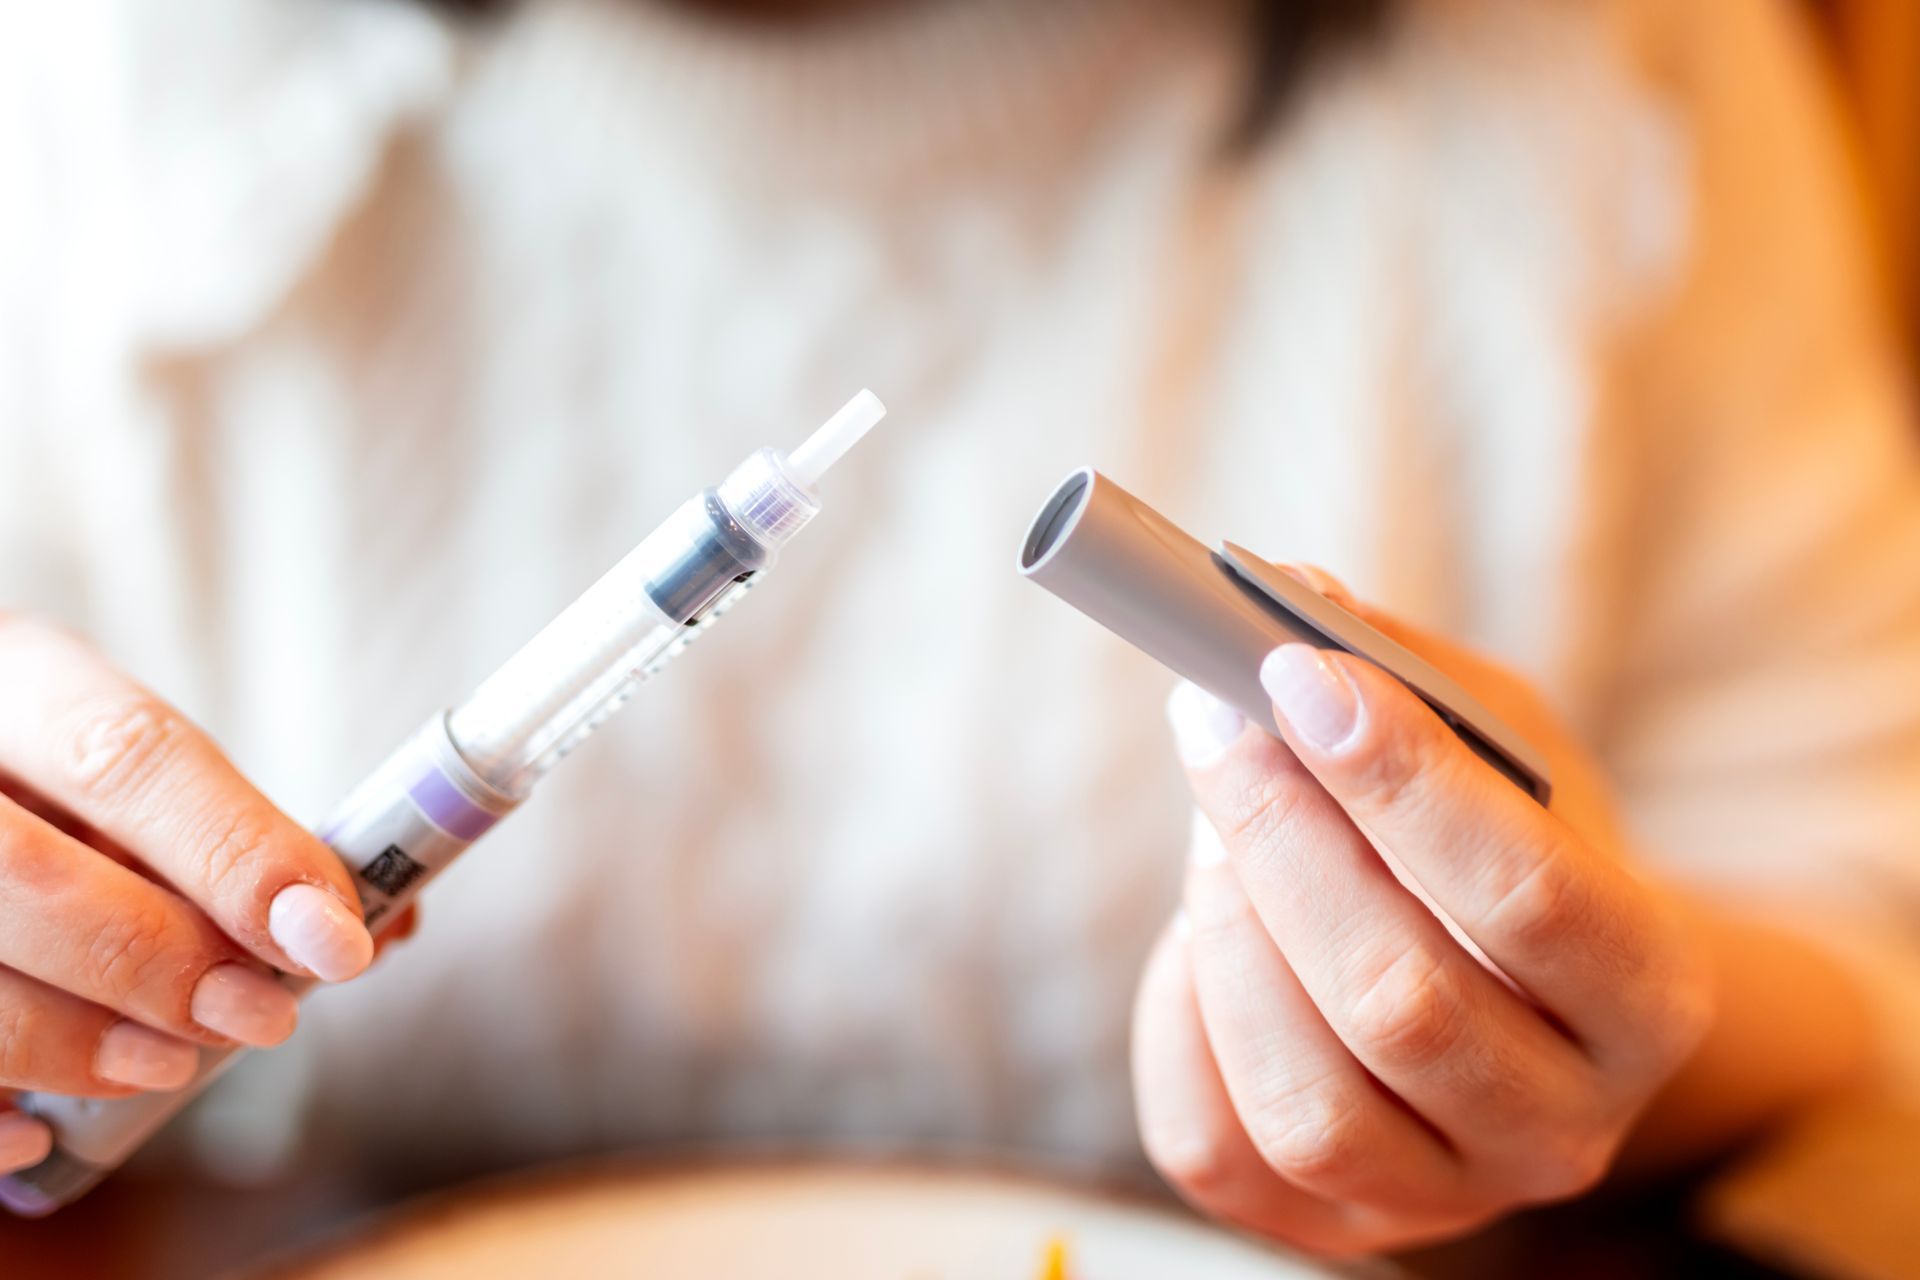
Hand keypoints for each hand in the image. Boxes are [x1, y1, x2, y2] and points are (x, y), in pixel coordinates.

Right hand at [0, 615, 376, 1175]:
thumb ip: (243, 842)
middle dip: (160, 964)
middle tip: (260, 1019)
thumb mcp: (130, 777)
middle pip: (27, 875)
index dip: (239, 854)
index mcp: (13, 677)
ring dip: (73, 1043)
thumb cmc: (54, 793)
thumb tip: (390, 923)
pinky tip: (39, 1131)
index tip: (334, 941)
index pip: (129, 755)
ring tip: (167, 1064)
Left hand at [1133, 569, 1712, 1254]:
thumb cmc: (1510, 846)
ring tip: (1211, 821)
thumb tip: (1288, 597)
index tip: (1297, 673)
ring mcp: (1449, 1198)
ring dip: (1228, 930)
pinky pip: (1214, 1145)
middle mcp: (1566, 1128)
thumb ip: (1410, 672)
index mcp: (1650, 998)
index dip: (1403, 782)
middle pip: (1402, 1000)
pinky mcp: (1333, 1227)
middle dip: (1283, 837)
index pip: (1533, 900)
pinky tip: (1201, 927)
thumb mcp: (1503, 742)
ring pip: (1306, 1097)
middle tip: (1212, 717)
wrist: (1525, 1000)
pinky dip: (1180, 1016)